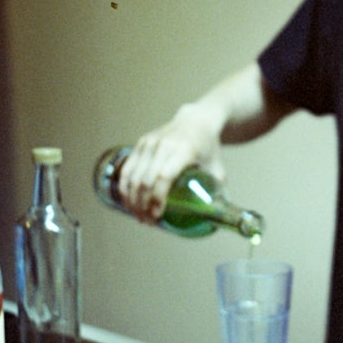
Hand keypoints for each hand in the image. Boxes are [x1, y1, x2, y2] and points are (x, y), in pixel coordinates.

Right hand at [118, 104, 224, 224]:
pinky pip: (128, 168)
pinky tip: (128, 201)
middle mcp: (164, 145)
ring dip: (132, 199)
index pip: (164, 177)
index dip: (158, 198)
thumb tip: (215, 216)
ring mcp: (150, 143)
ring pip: (133, 175)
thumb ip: (217, 190)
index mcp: (184, 150)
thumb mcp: (217, 167)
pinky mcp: (141, 143)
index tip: (158, 215)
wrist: (196, 120)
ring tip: (138, 216)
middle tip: (148, 222)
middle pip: (146, 180)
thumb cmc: (208, 148)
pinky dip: (125, 187)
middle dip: (143, 205)